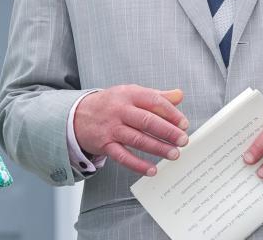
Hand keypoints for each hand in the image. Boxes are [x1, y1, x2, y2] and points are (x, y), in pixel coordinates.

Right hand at [73, 85, 188, 175]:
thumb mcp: (131, 94)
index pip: (153, 101)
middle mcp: (120, 110)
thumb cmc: (111, 104)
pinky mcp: (105, 144)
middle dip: (167, 132)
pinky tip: (152, 170)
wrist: (78, 114)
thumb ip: (156, 96)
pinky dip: (138, 165)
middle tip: (183, 140)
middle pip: (147, 121)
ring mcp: (111, 128)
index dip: (171, 113)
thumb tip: (179, 95)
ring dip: (158, 148)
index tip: (184, 124)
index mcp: (129, 94)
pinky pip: (123, 156)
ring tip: (174, 154)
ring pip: (137, 140)